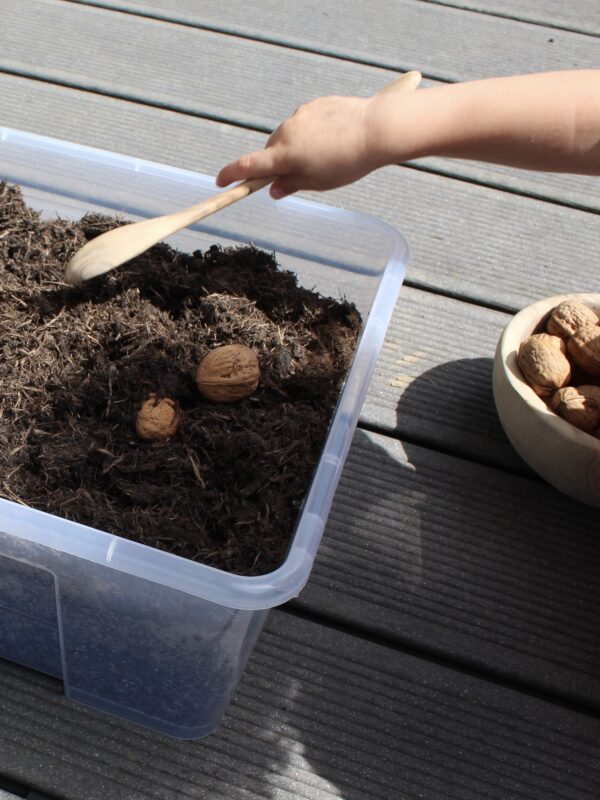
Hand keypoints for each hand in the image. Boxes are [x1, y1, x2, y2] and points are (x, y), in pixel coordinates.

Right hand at [216, 95, 380, 198]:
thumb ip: (292, 185)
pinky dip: (309, 135)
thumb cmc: (348, 162)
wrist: (375, 129)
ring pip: (287, 137)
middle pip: (270, 151)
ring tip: (323, 157)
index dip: (232, 175)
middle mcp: (286, 132)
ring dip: (295, 148)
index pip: (248, 166)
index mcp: (284, 155)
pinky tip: (330, 140)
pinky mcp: (314, 106)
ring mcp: (299, 116)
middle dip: (276, 164)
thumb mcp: (319, 183)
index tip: (220, 182)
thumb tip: (274, 189)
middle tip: (298, 176)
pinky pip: (303, 124)